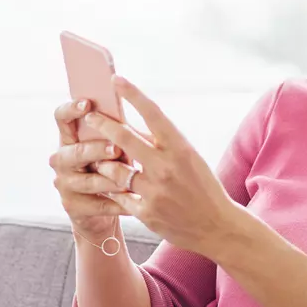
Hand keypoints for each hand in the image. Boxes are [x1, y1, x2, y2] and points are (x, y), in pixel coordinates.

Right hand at [50, 98, 131, 238]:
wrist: (106, 208)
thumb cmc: (114, 168)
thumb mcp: (114, 148)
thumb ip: (116, 133)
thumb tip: (129, 118)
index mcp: (70, 138)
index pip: (61, 117)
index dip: (71, 109)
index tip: (88, 104)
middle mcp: (61, 159)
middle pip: (75, 151)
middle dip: (96, 150)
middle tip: (115, 149)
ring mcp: (64, 183)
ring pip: (87, 180)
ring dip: (110, 180)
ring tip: (129, 180)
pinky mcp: (72, 206)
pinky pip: (97, 204)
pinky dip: (117, 203)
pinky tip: (132, 202)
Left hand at [84, 75, 239, 258]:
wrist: (217, 227)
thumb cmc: (204, 187)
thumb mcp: (190, 159)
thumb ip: (163, 145)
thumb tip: (133, 130)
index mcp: (181, 149)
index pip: (153, 114)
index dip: (133, 94)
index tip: (116, 79)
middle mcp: (166, 167)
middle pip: (125, 138)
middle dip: (103, 124)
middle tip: (90, 117)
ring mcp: (154, 191)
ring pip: (115, 169)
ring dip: (104, 162)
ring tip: (98, 157)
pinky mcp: (146, 212)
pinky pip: (119, 195)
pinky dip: (113, 189)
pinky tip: (109, 185)